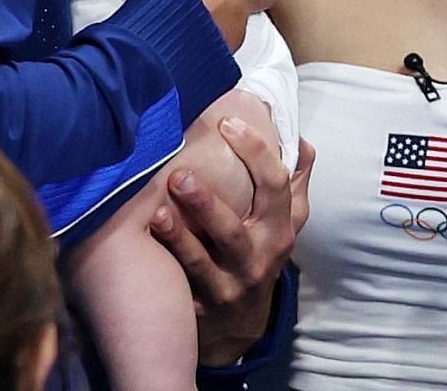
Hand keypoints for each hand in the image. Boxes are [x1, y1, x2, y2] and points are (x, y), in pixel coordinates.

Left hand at [151, 120, 313, 365]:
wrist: (241, 324)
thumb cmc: (261, 254)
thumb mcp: (286, 222)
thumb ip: (293, 180)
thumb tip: (300, 138)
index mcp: (279, 229)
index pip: (274, 186)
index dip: (254, 152)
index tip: (227, 122)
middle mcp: (257, 259)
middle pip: (234, 231)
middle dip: (207, 203)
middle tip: (180, 173)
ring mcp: (227, 286)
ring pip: (202, 262)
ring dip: (180, 237)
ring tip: (159, 212)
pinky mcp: (200, 306)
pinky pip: (180, 284)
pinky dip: (164, 262)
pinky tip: (146, 239)